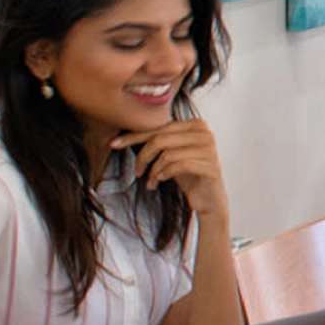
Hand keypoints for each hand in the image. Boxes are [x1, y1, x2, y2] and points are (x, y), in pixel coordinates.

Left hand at [112, 119, 227, 216]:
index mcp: (196, 124)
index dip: (134, 137)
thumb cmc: (188, 175)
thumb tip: (121, 135)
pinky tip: (160, 181)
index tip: (113, 144)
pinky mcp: (211, 166)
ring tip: (151, 181)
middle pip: (160, 139)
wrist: (209, 199)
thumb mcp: (171, 154)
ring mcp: (210, 149)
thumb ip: (158, 140)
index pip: (158, 128)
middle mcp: (205, 133)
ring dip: (153, 170)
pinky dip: (163, 174)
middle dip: (143, 157)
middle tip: (137, 172)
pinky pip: (178, 166)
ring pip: (167, 154)